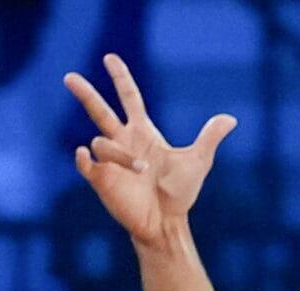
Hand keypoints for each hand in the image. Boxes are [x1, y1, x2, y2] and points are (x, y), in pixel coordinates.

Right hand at [65, 55, 237, 248]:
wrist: (166, 222)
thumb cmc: (179, 193)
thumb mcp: (198, 161)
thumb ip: (209, 138)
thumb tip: (231, 118)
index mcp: (142, 132)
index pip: (129, 98)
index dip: (120, 77)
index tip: (110, 58)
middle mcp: (122, 141)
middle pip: (98, 110)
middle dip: (85, 93)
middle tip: (69, 77)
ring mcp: (110, 160)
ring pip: (100, 142)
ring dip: (120, 155)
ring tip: (142, 170)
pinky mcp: (101, 179)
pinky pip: (85, 163)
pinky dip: (84, 158)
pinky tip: (85, 155)